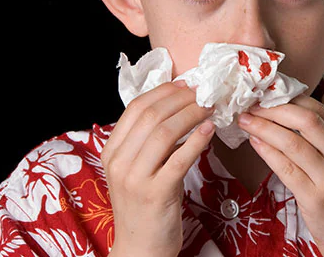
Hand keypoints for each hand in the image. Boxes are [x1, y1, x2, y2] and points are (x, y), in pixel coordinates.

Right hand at [102, 81, 214, 256]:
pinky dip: (197, 140)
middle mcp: (119, 162)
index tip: (186, 84)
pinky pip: (180, 159)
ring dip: (192, 114)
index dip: (164, 91)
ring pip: (165, 132)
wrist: (140, 249)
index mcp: (112, 151)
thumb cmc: (144, 205)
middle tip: (204, 93)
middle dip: (182, 99)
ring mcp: (136, 178)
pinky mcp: (156, 193)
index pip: (136, 107)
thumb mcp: (137, 168)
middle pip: (152, 115)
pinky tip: (210, 129)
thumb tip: (178, 105)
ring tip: (210, 108)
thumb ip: (149, 140)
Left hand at [237, 96, 323, 256]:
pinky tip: (254, 143)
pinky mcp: (316, 199)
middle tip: (252, 105)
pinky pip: (285, 168)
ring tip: (245, 121)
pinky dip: (266, 151)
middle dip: (274, 109)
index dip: (290, 99)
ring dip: (263, 128)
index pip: (319, 110)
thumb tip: (288, 115)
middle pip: (306, 121)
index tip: (268, 95)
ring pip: (292, 143)